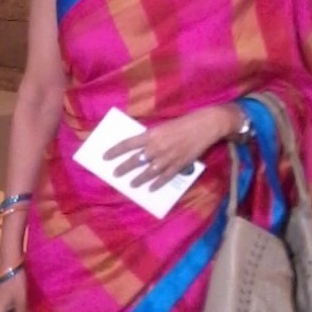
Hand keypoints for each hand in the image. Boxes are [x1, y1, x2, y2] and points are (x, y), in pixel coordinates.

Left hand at [104, 105, 237, 189]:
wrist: (206, 126)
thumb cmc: (184, 122)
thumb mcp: (163, 126)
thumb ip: (151, 137)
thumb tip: (139, 147)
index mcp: (152, 134)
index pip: (128, 144)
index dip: (115, 151)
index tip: (105, 157)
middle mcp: (157, 147)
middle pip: (135, 161)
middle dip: (123, 168)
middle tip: (115, 174)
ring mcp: (168, 158)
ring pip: (148, 173)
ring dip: (138, 179)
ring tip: (131, 184)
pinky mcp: (179, 165)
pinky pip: (165, 178)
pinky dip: (157, 184)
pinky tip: (150, 188)